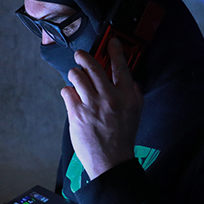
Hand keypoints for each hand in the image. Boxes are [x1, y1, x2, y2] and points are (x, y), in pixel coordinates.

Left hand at [61, 38, 142, 179]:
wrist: (111, 161)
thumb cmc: (122, 138)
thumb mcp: (136, 113)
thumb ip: (134, 93)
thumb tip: (129, 79)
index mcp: (126, 96)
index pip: (121, 66)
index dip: (115, 50)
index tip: (112, 42)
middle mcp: (109, 97)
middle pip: (93, 66)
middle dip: (84, 56)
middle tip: (81, 55)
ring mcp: (91, 105)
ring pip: (76, 75)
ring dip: (75, 73)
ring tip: (76, 77)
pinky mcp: (76, 113)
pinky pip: (67, 91)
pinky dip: (68, 91)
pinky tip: (73, 96)